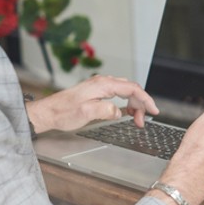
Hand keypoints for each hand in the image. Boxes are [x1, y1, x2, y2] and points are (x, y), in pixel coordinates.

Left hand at [25, 75, 158, 132]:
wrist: (49, 112)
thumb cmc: (64, 112)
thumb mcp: (87, 113)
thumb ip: (106, 110)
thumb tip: (119, 111)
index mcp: (103, 84)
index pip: (132, 88)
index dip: (146, 100)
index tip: (154, 111)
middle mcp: (102, 82)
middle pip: (131, 89)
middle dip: (141, 104)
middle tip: (142, 122)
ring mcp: (99, 87)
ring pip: (125, 92)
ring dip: (134, 105)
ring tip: (136, 120)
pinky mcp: (96, 93)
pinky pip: (117, 95)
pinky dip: (125, 103)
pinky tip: (126, 112)